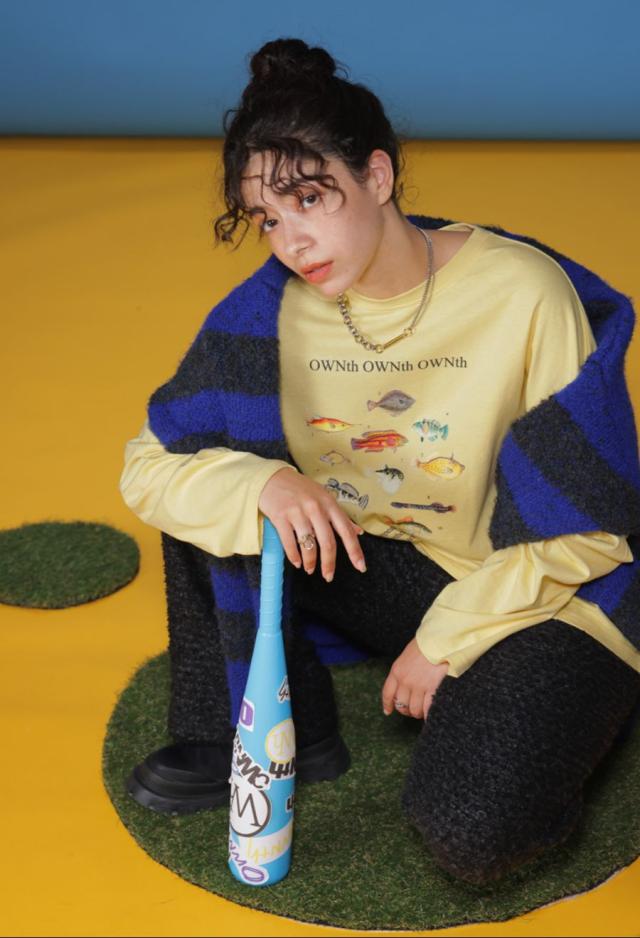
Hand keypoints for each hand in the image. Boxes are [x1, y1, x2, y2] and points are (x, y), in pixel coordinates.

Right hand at [258, 467, 365, 581]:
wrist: (272, 478)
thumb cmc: (301, 489)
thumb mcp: (324, 497)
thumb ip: (340, 516)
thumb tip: (358, 532)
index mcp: (329, 504)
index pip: (346, 531)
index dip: (354, 551)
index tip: (360, 567)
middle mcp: (315, 508)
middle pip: (327, 542)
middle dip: (329, 563)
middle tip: (328, 576)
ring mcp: (297, 512)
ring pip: (308, 545)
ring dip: (310, 562)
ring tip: (310, 569)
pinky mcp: (280, 516)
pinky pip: (289, 542)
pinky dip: (294, 556)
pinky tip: (297, 562)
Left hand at [381, 637, 448, 719]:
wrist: (439, 641)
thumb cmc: (425, 645)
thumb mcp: (407, 656)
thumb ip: (403, 671)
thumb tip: (404, 685)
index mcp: (397, 671)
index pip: (388, 693)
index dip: (387, 704)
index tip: (388, 711)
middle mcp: (405, 681)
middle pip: (401, 705)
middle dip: (406, 710)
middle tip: (412, 710)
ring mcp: (419, 686)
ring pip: (414, 709)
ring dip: (417, 713)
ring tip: (422, 712)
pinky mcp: (432, 689)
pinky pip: (427, 709)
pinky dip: (428, 714)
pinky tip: (429, 715)